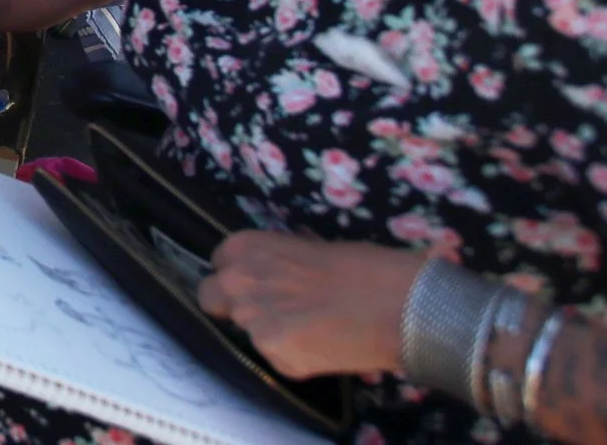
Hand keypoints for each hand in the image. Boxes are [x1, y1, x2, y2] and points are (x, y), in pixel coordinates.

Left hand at [197, 233, 422, 379]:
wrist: (395, 303)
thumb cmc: (362, 268)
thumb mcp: (307, 249)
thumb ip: (276, 266)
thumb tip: (275, 280)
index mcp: (244, 247)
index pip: (219, 265)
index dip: (239, 276)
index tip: (258, 284)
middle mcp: (237, 282)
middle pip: (211, 299)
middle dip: (232, 306)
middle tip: (269, 313)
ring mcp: (252, 320)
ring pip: (249, 334)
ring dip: (271, 335)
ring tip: (314, 331)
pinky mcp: (273, 353)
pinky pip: (278, 360)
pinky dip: (297, 359)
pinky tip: (326, 348)